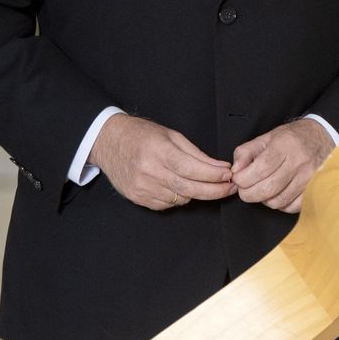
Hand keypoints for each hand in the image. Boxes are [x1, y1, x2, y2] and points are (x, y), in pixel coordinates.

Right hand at [91, 114, 233, 209]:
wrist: (108, 142)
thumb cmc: (142, 135)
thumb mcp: (171, 135)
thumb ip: (195, 153)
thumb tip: (219, 167)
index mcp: (159, 151)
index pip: (192, 169)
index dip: (213, 175)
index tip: (229, 176)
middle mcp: (149, 171)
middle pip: (189, 188)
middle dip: (214, 191)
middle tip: (230, 188)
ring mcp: (141, 187)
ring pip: (180, 198)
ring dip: (196, 193)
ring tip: (205, 184)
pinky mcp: (136, 197)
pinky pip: (166, 204)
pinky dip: (179, 197)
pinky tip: (181, 187)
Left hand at [231, 119, 334, 213]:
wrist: (322, 137)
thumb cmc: (292, 138)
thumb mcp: (266, 138)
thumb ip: (246, 152)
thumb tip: (235, 171)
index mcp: (284, 145)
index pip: (260, 169)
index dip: (243, 179)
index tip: (238, 179)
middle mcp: (299, 162)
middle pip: (268, 188)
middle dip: (249, 193)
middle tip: (245, 189)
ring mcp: (309, 177)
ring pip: (278, 200)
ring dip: (264, 200)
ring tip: (263, 189)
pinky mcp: (314, 189)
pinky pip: (292, 206)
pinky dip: (280, 204)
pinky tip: (279, 194)